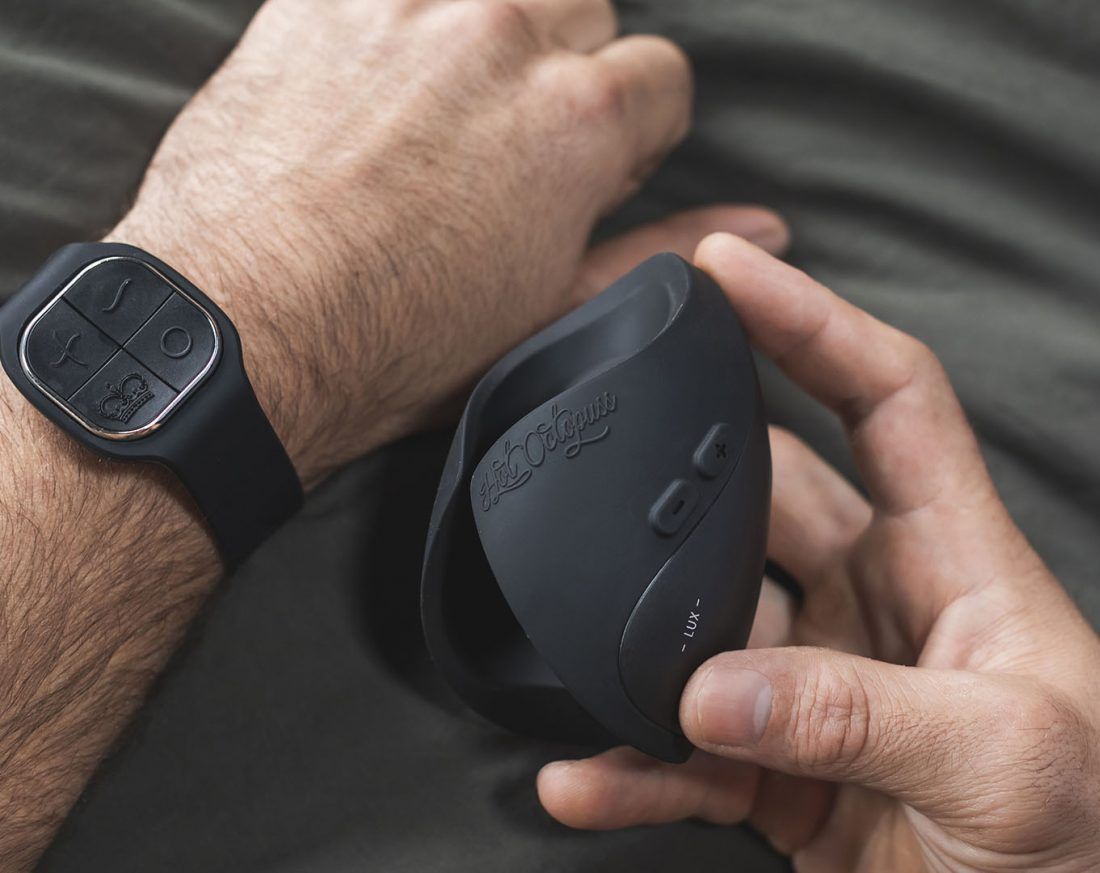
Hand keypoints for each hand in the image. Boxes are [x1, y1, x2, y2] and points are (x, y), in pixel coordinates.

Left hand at [107, 0, 786, 485]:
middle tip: (507, 145)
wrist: (240, 338)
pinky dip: (404, 15)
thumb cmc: (389, 345)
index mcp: (577, 124)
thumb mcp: (551, 314)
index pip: (661, 78)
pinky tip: (378, 80)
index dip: (631, 131)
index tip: (588, 168)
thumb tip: (764, 230)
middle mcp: (503, 39)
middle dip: (563, 72)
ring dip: (490, 29)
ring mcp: (407, 5)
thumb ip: (661, 250)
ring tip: (443, 105)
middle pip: (583, 13)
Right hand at [538, 234, 1099, 871]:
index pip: (883, 398)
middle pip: (760, 501)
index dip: (810, 324)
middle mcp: (875, 605)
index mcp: (952, 560)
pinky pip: (685, 752)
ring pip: (703, 629)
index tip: (727, 271)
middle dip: (687, 488)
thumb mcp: (1003, 762)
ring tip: (586, 664)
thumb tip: (712, 687)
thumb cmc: (1087, 847)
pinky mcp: (777, 766)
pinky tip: (584, 779)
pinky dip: (632, 767)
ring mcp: (817, 683)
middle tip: (605, 480)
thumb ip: (856, 712)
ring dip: (640, 650)